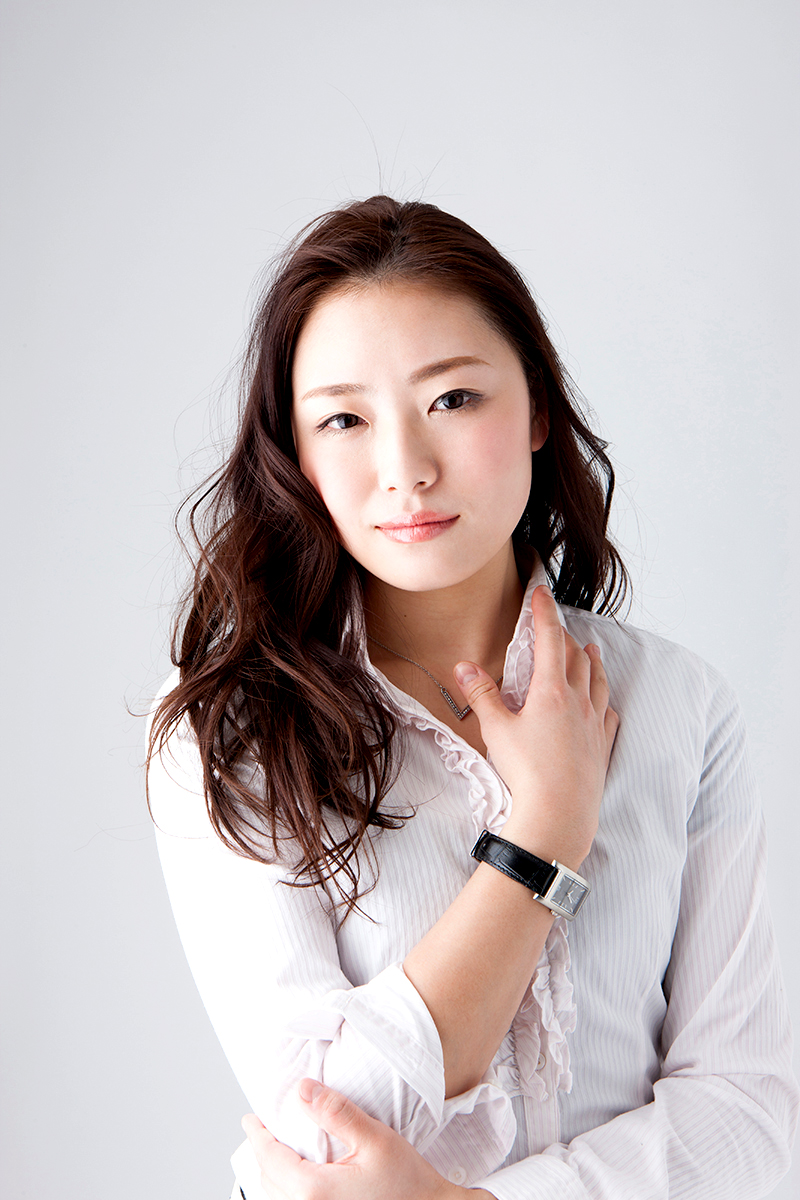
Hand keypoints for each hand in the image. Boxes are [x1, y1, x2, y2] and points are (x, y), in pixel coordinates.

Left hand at [242, 1079, 493, 1199]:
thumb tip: (302, 1090)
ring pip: (276, 1199)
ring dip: (272, 1174)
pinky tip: (296, 1178)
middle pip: (267, 1181)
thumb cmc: (408, 1183)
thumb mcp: (375, 1139)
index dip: (258, 1135)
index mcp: (313, 1190)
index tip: (251, 1119)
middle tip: (263, 1130)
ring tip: (277, 1151)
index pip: (270, 1158)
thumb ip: (337, 1113)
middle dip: (262, 1153)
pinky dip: (285, 1191)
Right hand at [453, 585, 617, 867]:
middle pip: (576, 658)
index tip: (541, 594)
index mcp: (551, 692)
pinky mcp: (602, 747)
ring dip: (592, 662)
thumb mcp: (495, 730)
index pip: (550, 640)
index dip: (544, 613)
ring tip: (591, 649)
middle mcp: (578, 702)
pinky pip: (608, 714)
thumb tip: (464, 666)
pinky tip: (603, 701)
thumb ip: (481, 695)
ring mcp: (594, 724)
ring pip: (598, 682)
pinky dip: (604, 699)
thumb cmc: (526, 772)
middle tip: (556, 626)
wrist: (559, 815)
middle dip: (565, 637)